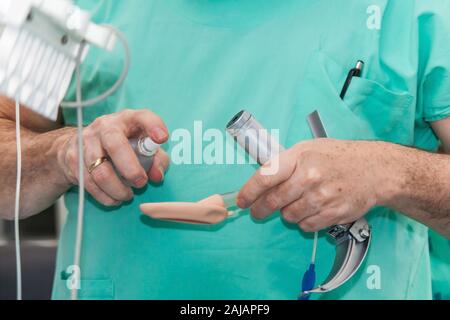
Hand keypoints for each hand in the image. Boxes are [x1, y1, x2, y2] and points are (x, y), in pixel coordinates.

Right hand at [58, 109, 169, 205]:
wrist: (78, 144)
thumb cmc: (122, 145)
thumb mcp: (142, 147)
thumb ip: (157, 160)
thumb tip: (156, 176)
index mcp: (127, 119)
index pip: (141, 116)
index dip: (153, 125)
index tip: (162, 138)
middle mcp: (105, 126)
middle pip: (115, 146)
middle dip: (131, 169)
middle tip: (141, 182)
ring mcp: (86, 142)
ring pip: (101, 171)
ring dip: (118, 189)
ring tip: (128, 194)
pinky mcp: (73, 159)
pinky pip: (90, 184)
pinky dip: (106, 196)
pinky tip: (115, 198)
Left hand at [237, 139, 395, 231]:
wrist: (374, 169)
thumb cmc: (338, 157)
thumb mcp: (308, 149)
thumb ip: (284, 163)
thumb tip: (260, 180)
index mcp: (299, 157)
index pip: (265, 177)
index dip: (249, 192)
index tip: (242, 201)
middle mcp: (309, 177)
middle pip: (273, 201)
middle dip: (261, 209)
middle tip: (257, 212)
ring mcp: (321, 197)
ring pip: (289, 216)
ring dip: (287, 213)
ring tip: (296, 203)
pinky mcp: (333, 213)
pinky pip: (306, 225)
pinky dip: (303, 221)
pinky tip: (311, 209)